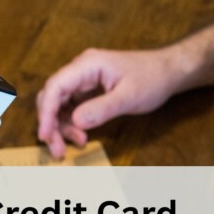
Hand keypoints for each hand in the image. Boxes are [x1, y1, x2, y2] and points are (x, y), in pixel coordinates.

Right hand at [37, 47, 194, 158]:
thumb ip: (102, 109)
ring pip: (58, 105)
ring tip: (77, 143)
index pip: (55, 86)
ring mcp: (82, 81)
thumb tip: (76, 122)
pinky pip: (69, 108)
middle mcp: (79, 71)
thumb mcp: (129, 96)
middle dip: (51, 124)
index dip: (46, 112)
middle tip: (57, 148)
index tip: (45, 135)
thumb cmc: (152, 78)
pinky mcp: (86, 91)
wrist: (168, 71)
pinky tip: (82, 136)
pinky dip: (71, 124)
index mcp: (87, 65)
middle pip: (51, 97)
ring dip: (61, 127)